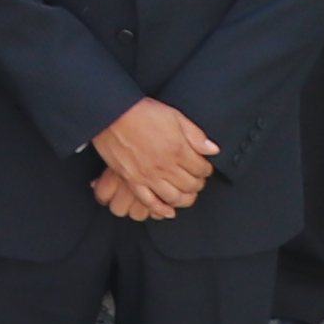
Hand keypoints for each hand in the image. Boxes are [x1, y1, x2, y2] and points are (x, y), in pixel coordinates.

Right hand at [88, 96, 215, 220]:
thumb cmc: (141, 111)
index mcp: (178, 150)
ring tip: (187, 194)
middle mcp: (165, 167)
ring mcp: (148, 176)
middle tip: (196, 178)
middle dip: (198, 183)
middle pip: (191, 185)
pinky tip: (169, 212)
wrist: (110, 113)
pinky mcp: (132, 180)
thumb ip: (195, 134)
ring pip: (175, 198)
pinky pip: (149, 202)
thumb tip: (213, 149)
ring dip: (185, 199)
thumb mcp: (174, 115)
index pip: (202, 169)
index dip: (206, 169)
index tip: (204, 166)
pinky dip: (161, 210)